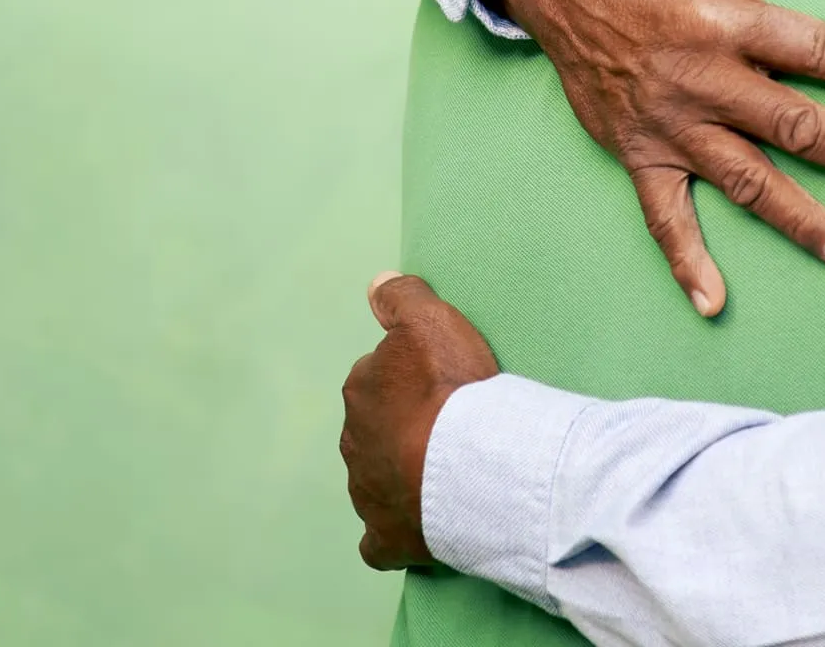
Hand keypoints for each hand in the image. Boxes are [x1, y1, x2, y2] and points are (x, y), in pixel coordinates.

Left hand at [339, 272, 499, 571]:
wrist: (470, 467)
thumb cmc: (453, 391)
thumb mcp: (431, 321)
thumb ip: (402, 297)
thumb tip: (376, 284)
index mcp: (361, 390)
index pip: (378, 377)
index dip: (410, 380)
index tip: (441, 385)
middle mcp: (354, 441)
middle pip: (375, 428)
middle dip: (401, 428)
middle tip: (448, 428)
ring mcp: (366, 493)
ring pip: (377, 479)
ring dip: (401, 475)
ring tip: (445, 473)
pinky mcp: (385, 537)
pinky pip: (378, 540)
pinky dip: (391, 533)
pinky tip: (411, 528)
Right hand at [483, 0, 824, 317]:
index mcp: (727, 18)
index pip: (812, 48)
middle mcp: (702, 78)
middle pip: (792, 124)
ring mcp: (670, 123)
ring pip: (744, 179)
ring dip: (798, 218)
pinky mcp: (638, 152)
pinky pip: (663, 216)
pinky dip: (686, 262)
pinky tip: (715, 303)